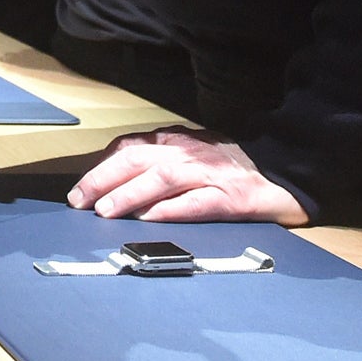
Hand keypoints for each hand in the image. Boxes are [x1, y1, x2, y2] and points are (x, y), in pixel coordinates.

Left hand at [66, 128, 308, 223]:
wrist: (282, 175)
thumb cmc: (230, 167)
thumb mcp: (191, 153)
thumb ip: (160, 159)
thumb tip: (117, 181)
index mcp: (177, 141)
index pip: (131, 147)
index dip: (102, 167)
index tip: (79, 189)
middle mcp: (189, 153)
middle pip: (138, 159)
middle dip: (104, 179)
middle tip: (79, 201)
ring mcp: (209, 174)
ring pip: (161, 177)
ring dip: (130, 193)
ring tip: (105, 211)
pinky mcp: (229, 198)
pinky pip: (195, 203)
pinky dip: (170, 211)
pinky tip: (149, 220)